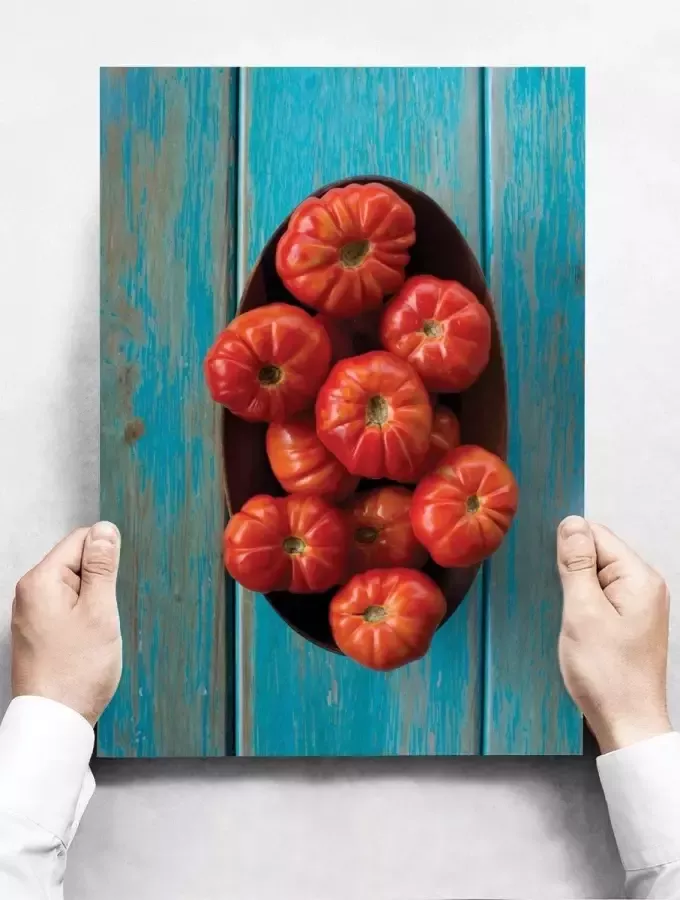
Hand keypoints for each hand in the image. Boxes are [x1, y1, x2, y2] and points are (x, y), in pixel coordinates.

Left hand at [11, 522, 122, 725]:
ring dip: (94, 602)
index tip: (114, 585)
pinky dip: (85, 618)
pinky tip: (89, 641)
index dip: (106, 558)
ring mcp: (32, 613)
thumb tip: (105, 530)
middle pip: (76, 562)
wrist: (55, 721)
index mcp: (41, 581)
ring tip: (97, 631)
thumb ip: (102, 566)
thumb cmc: (76, 672)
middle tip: (105, 614)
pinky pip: (68, 608)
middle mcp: (30, 592)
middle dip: (100, 582)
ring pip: (75, 587)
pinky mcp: (39, 630)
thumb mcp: (100, 611)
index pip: (80, 540)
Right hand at [557, 516, 671, 753]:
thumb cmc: (607, 674)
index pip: (597, 535)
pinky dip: (582, 605)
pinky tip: (575, 625)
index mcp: (639, 578)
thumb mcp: (582, 612)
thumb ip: (577, 564)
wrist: (627, 723)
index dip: (568, 549)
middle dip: (571, 570)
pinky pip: (600, 597)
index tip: (551, 573)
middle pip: (598, 554)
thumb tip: (571, 523)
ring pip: (596, 577)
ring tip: (568, 617)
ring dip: (575, 590)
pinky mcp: (630, 622)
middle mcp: (645, 586)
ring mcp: (639, 605)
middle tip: (562, 603)